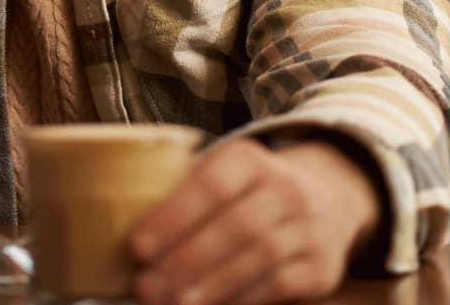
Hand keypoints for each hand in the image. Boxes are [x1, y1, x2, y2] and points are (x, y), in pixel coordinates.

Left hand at [130, 139, 380, 304]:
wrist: (333, 195)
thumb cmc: (253, 190)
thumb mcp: (226, 172)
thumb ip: (185, 191)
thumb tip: (116, 225)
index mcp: (252, 159)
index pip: (213, 184)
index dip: (173, 216)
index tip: (137, 246)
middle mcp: (287, 189)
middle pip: (236, 226)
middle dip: (187, 261)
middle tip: (146, 287)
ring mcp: (310, 229)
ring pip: (259, 259)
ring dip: (210, 287)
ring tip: (172, 303)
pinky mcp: (322, 268)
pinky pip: (280, 286)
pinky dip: (242, 300)